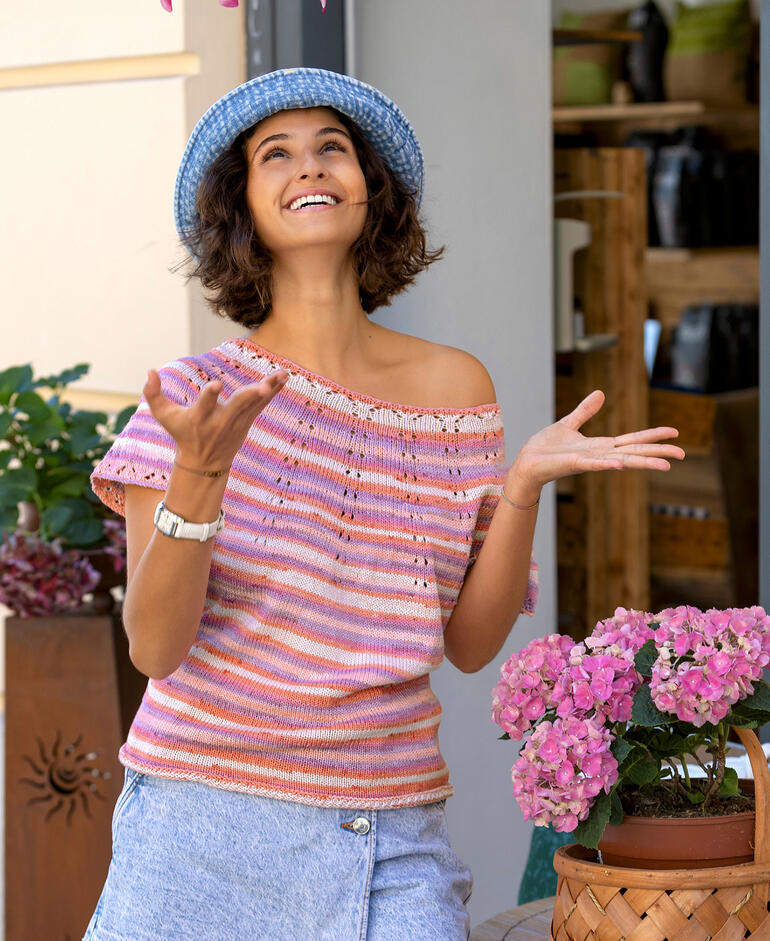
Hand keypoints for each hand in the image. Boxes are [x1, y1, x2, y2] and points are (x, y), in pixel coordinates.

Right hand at [143, 367, 289, 469]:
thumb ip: (153, 394)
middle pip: (237, 406)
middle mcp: (221, 420)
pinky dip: (274, 390)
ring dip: (269, 389)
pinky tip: (285, 376)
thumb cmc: (182, 433)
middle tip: (261, 388)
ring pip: (254, 403)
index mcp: (200, 418)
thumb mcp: (164, 417)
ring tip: (282, 374)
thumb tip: (149, 370)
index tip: (215, 385)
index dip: (210, 395)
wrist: (205, 462)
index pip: (205, 405)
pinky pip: (262, 404)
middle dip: (249, 397)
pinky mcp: (247, 420)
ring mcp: (237, 422)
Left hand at [509, 389, 684, 494]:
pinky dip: (606, 464)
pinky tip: (620, 464)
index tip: (675, 433)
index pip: (632, 440)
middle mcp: (599, 455)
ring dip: (642, 462)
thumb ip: (585, 411)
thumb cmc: (545, 448)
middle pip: (634, 452)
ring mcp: (588, 461)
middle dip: (658, 452)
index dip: (653, 436)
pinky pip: (593, 464)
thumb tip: (600, 393)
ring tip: (664, 465)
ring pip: (621, 461)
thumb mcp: (568, 424)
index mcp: (600, 446)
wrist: (526, 463)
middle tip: (682, 453)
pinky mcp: (573, 464)